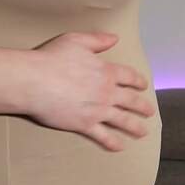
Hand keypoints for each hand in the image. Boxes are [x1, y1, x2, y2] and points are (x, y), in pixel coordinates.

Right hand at [26, 32, 155, 151]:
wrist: (35, 81)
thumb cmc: (52, 58)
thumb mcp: (76, 41)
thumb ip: (98, 40)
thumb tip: (115, 38)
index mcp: (105, 71)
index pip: (129, 77)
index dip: (138, 81)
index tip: (144, 86)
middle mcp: (106, 92)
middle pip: (131, 101)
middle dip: (142, 106)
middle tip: (150, 112)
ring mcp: (97, 110)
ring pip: (122, 120)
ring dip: (135, 127)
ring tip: (143, 132)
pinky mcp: (84, 124)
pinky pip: (103, 136)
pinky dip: (113, 142)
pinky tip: (120, 147)